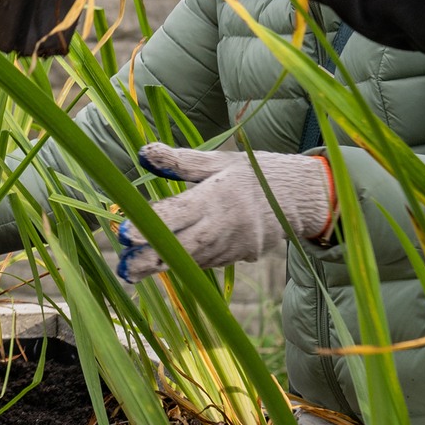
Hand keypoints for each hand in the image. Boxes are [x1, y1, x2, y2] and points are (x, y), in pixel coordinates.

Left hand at [115, 143, 336, 282]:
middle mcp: (227, 226)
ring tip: (132, 271)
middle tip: (123, 269)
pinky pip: (209, 261)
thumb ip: (181, 161)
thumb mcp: (219, 160)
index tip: (124, 234)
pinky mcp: (242, 256)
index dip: (152, 225)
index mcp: (219, 197)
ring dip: (164, 264)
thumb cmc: (255, 172)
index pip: (180, 214)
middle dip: (151, 259)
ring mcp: (236, 245)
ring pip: (195, 259)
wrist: (302, 197)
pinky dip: (186, 262)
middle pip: (184, 247)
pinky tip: (164, 262)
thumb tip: (143, 153)